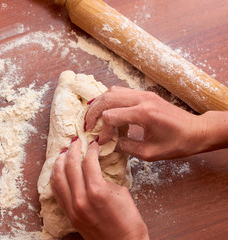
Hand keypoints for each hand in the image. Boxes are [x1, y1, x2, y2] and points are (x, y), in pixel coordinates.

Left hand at [51, 138, 148, 239]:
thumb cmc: (128, 221)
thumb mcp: (121, 192)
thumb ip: (103, 177)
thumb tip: (93, 167)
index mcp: (97, 191)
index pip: (88, 162)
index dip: (89, 149)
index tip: (91, 143)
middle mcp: (81, 199)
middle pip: (70, 166)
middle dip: (72, 150)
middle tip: (75, 141)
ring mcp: (72, 208)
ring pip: (58, 178)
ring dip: (59, 162)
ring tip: (63, 152)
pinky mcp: (69, 215)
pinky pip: (57, 192)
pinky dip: (56, 178)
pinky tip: (58, 171)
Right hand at [85, 86, 209, 160]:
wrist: (197, 131)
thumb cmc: (178, 143)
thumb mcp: (149, 153)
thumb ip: (126, 146)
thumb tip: (109, 143)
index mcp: (144, 113)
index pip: (111, 116)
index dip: (102, 130)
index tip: (103, 141)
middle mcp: (142, 99)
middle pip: (107, 98)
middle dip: (93, 112)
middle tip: (87, 126)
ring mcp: (143, 94)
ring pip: (112, 91)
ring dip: (99, 103)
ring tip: (94, 117)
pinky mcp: (145, 94)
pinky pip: (120, 92)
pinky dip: (109, 101)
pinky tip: (107, 112)